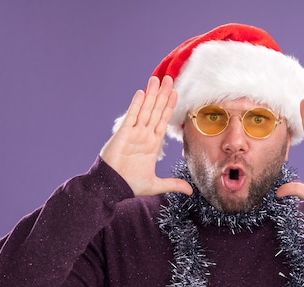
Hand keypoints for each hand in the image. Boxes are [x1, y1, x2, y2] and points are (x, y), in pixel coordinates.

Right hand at [100, 75, 192, 195]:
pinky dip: (137, 104)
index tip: (175, 93)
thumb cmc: (131, 184)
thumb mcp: (157, 185)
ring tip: (157, 79)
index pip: (163, 121)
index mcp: (152, 144)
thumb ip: (173, 184)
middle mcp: (144, 135)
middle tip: (169, 78)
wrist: (113, 187)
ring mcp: (134, 133)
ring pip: (145, 110)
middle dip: (162, 95)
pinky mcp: (123, 134)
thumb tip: (189, 191)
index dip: (169, 107)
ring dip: (151, 94)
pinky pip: (131, 116)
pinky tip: (142, 92)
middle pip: (156, 111)